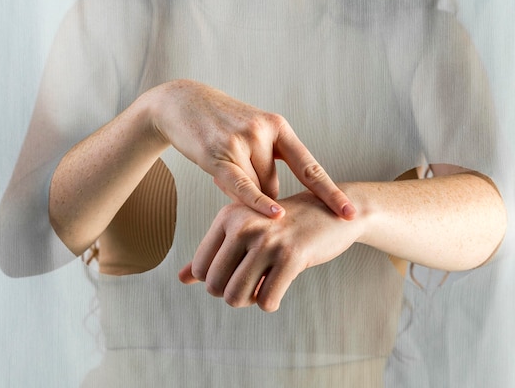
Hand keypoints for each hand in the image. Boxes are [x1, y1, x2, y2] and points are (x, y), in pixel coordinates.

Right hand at [149, 79, 354, 218]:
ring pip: (254, 188)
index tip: (350, 213)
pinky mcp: (219, 152)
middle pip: (273, 185)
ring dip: (238, 192)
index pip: (309, 167)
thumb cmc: (218, 124)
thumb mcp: (250, 136)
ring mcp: (243, 140)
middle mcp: (265, 131)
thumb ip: (264, 168)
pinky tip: (275, 215)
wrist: (180, 102)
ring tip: (218, 165)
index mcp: (278, 126)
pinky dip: (258, 202)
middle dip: (257, 192)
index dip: (330, 193)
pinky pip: (243, 185)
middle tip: (234, 172)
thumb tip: (272, 206)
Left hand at [178, 191, 361, 311]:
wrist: (334, 211)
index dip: (217, 281)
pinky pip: (266, 301)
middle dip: (232, 294)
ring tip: (263, 287)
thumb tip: (181, 279)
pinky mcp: (292, 256)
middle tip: (253, 283)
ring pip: (236, 297)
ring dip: (249, 301)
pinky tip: (280, 287)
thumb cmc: (285, 224)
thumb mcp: (246, 229)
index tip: (238, 272)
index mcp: (228, 216)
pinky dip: (270, 303)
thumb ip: (212, 253)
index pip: (201, 268)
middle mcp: (244, 225)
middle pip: (215, 286)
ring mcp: (268, 240)